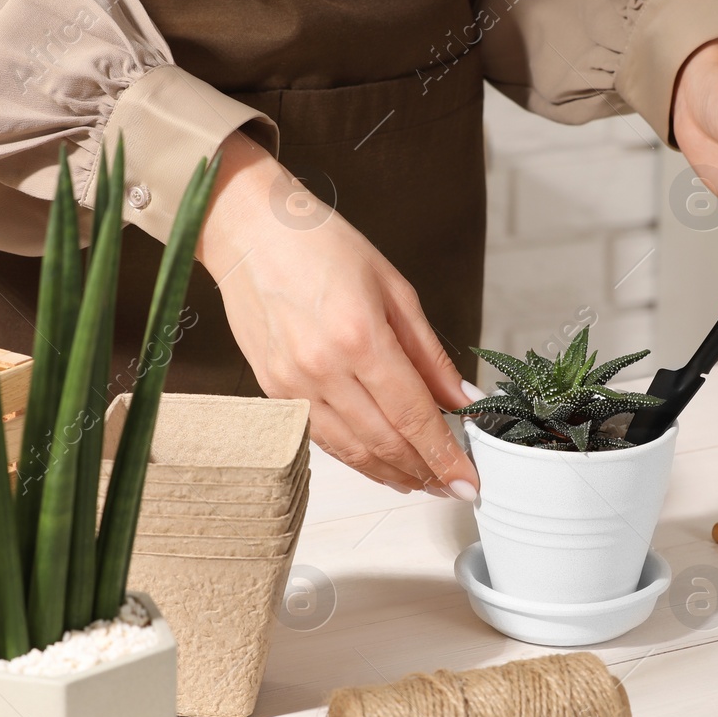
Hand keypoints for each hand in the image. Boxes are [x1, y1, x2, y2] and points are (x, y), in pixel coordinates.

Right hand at [196, 130, 478, 497]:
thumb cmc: (321, 246)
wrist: (248, 230)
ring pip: (352, 450)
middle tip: (453, 486)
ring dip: (392, 473)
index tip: (468, 481)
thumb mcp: (394, 288)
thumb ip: (429, 353)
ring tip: (422, 483)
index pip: (413, 414)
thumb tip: (461, 398)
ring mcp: (292, 383)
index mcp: (360, 336)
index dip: (445, 455)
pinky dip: (356, 458)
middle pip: (385, 441)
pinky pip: (322, 437)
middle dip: (425, 472)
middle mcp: (323, 368)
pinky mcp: (272, 390)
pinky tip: (380, 464)